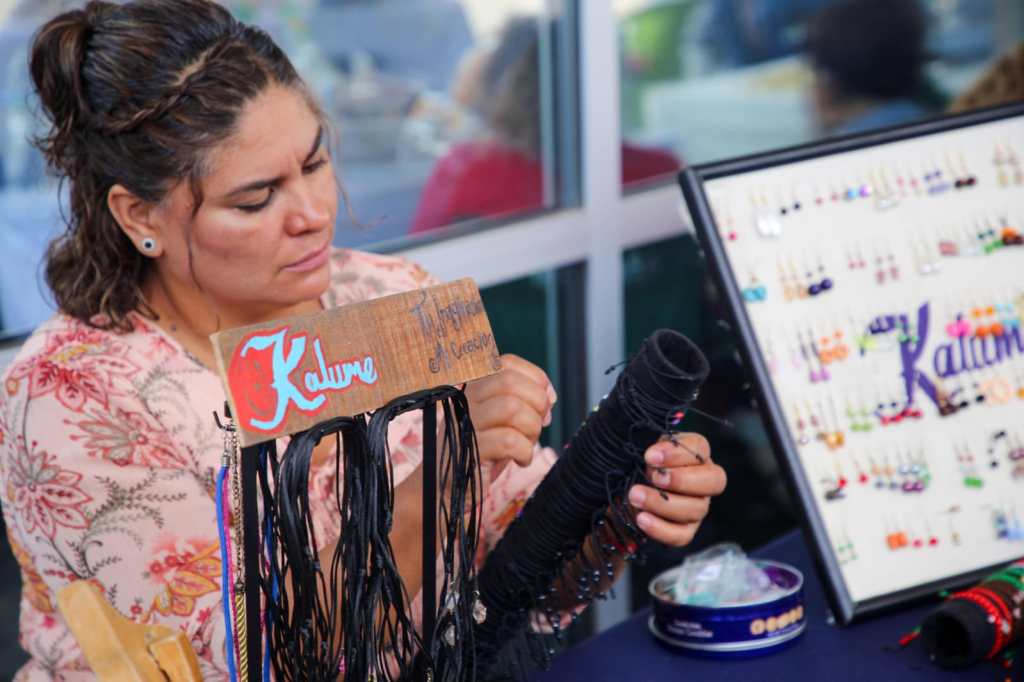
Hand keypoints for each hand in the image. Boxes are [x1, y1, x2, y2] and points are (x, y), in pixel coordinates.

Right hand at [464, 354, 555, 475]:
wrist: (448, 488)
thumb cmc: (482, 451)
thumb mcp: (502, 421)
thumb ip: (524, 402)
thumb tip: (550, 397)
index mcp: (473, 386)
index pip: (507, 363)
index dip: (535, 378)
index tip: (547, 401)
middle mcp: (465, 399)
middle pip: (510, 381)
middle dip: (537, 402)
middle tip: (539, 424)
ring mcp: (464, 423)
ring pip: (512, 408)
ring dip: (532, 429)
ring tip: (527, 444)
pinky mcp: (468, 450)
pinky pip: (509, 441)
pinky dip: (525, 452)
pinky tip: (521, 461)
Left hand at [627, 434, 725, 546]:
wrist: (630, 489)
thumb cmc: (643, 465)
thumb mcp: (647, 450)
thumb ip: (652, 450)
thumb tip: (652, 455)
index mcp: (697, 454)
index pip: (700, 448)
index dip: (677, 453)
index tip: (650, 456)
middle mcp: (705, 481)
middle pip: (714, 481)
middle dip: (682, 480)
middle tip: (654, 478)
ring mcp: (699, 507)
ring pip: (696, 509)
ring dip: (663, 503)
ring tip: (635, 496)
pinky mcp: (686, 529)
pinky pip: (682, 535)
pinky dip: (661, 529)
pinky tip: (642, 519)